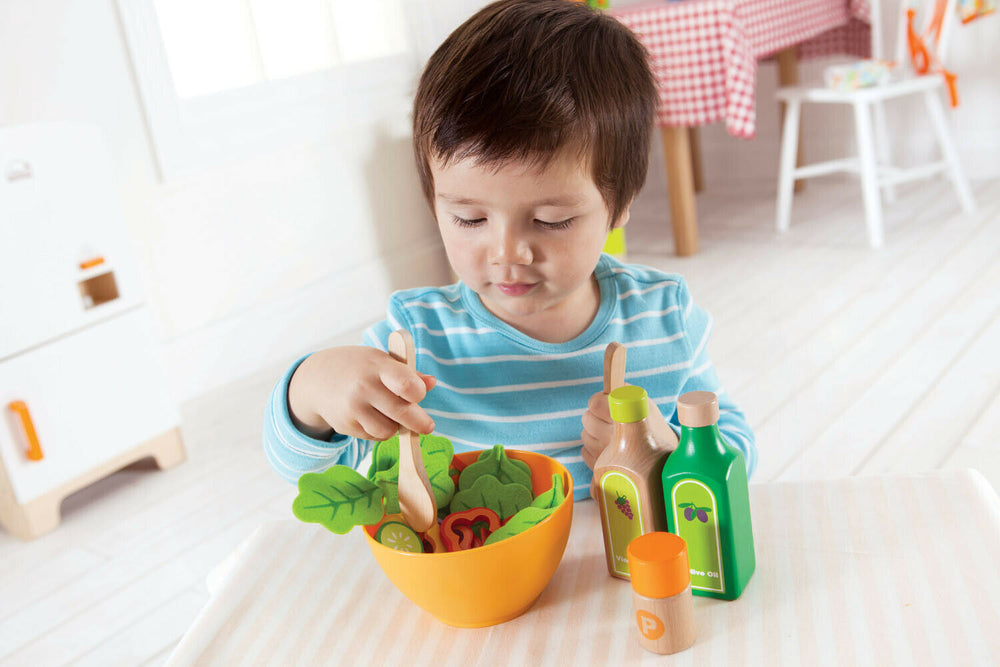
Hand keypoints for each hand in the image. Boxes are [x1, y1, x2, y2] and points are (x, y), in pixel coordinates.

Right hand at [288, 346, 436, 440]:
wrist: (317, 379)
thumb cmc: (358, 367)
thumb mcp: (381, 361)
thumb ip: (408, 373)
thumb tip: (431, 383)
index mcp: (377, 366)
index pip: (406, 385)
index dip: (419, 393)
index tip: (419, 395)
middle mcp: (364, 387)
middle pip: (402, 413)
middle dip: (420, 423)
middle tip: (427, 427)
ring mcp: (353, 408)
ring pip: (389, 431)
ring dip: (396, 428)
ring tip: (391, 415)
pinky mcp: (346, 426)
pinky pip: (374, 437)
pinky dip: (380, 432)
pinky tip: (373, 418)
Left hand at [581, 387, 677, 469]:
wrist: (663, 460)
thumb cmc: (651, 426)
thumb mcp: (644, 403)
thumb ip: (624, 390)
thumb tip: (607, 387)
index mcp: (623, 421)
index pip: (594, 404)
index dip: (600, 400)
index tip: (609, 403)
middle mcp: (612, 440)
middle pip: (587, 418)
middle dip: (596, 415)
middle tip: (611, 419)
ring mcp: (604, 456)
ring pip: (584, 434)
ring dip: (594, 431)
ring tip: (612, 433)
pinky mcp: (598, 468)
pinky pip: (584, 450)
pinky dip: (594, 446)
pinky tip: (609, 447)